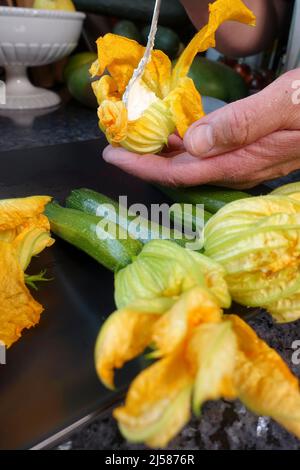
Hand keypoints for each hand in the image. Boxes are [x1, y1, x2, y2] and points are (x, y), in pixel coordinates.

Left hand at [103, 69, 299, 188]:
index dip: (142, 167)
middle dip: (144, 162)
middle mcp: (237, 167)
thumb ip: (242, 124)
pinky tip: (174, 132)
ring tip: (135, 138)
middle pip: (179, 172)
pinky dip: (184, 143)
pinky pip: (207, 153)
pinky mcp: (248, 151)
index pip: (179, 172)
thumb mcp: (286, 106)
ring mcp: (243, 162)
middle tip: (115, 145)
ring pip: (192, 163)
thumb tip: (194, 141)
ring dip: (161, 153)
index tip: (113, 155)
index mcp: (240, 160)